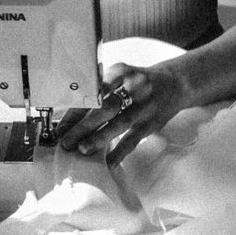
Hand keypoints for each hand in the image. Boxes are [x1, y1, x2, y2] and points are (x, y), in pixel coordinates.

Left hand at [56, 62, 190, 167]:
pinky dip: (120, 151)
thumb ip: (100, 90)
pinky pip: (134, 139)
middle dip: (83, 125)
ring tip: (82, 150)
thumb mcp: (121, 75)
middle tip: (66, 141)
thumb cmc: (138, 82)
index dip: (75, 110)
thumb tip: (70, 116)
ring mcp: (145, 106)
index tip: (60, 126)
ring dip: (100, 138)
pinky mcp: (153, 122)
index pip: (93, 92)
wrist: (175, 83)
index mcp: (120, 72)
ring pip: (120, 123)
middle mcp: (133, 87)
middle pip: (105, 107)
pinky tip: (108, 162)